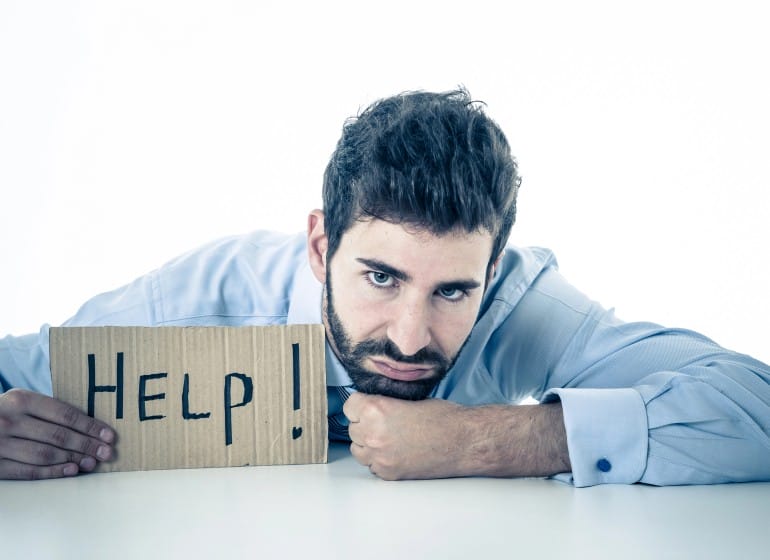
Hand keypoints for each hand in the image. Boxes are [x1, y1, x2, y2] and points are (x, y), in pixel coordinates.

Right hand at [0, 389, 114, 479]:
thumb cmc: (3, 412)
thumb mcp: (20, 402)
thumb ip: (47, 410)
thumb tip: (89, 425)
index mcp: (21, 400)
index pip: (64, 414)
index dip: (90, 426)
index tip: (109, 435)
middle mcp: (9, 420)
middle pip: (58, 435)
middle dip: (87, 444)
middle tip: (107, 452)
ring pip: (44, 454)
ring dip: (73, 459)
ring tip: (92, 462)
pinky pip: (28, 471)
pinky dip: (52, 472)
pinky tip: (70, 470)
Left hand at [344, 392, 473, 479]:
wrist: (464, 442)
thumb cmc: (443, 417)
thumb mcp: (409, 399)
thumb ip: (385, 404)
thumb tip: (371, 406)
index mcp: (376, 410)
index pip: (349, 405)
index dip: (360, 404)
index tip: (368, 405)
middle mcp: (372, 434)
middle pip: (352, 427)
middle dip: (365, 424)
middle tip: (384, 422)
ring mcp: (379, 457)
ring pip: (357, 449)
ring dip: (368, 443)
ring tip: (388, 438)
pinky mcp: (388, 474)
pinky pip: (371, 465)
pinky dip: (379, 459)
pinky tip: (397, 452)